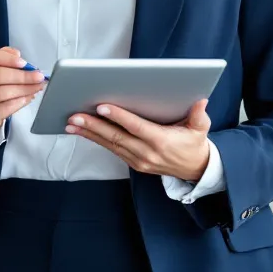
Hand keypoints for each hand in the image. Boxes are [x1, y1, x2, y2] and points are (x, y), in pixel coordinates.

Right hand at [0, 46, 45, 134]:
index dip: (7, 58)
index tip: (24, 63)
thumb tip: (17, 55)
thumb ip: (5, 56)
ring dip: (24, 89)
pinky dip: (20, 102)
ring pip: (2, 92)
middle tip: (38, 77)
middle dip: (22, 76)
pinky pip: (4, 108)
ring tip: (37, 87)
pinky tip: (28, 97)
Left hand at [66, 100, 211, 181]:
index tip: (101, 107)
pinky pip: (112, 150)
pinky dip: (96, 140)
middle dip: (94, 126)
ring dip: (89, 134)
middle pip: (116, 137)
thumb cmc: (194, 144)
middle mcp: (146, 153)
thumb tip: (200, 101)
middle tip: (74, 116)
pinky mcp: (133, 163)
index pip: (135, 127)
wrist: (195, 169)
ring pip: (110, 145)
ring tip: (71, 123)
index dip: (118, 117)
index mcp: (161, 141)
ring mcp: (138, 160)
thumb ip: (200, 115)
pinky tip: (83, 132)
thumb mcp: (201, 129)